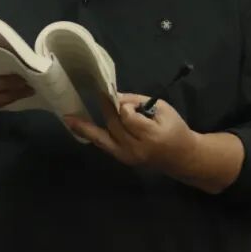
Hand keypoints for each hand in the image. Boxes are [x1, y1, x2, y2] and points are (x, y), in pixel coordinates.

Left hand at [64, 92, 198, 175]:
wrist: (181, 157)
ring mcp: (128, 157)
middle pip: (114, 125)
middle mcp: (136, 149)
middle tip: (98, 92)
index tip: (126, 99)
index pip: (128, 117)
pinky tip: (76, 127)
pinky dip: (90, 135)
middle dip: (107, 108)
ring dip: (87, 126)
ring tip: (69, 117)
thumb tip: (115, 96)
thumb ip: (138, 102)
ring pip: (104, 137)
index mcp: (151, 135)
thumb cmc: (175, 129)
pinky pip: (103, 145)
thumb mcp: (163, 109)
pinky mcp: (122, 159)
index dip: (124, 105)